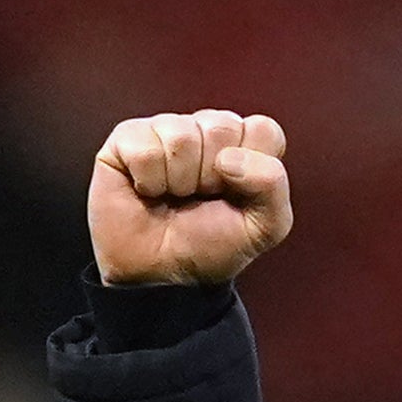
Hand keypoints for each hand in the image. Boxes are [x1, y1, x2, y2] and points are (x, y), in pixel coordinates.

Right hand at [89, 109, 292, 287]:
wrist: (158, 275)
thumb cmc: (206, 247)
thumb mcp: (262, 230)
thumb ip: (273, 187)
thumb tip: (229, 157)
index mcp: (242, 147)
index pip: (263, 129)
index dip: (252, 167)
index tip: (236, 195)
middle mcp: (205, 131)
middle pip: (222, 126)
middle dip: (212, 176)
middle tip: (199, 199)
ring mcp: (166, 130)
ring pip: (182, 136)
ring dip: (179, 180)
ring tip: (172, 197)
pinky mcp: (128, 137)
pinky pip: (146, 148)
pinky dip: (148, 180)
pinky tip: (146, 191)